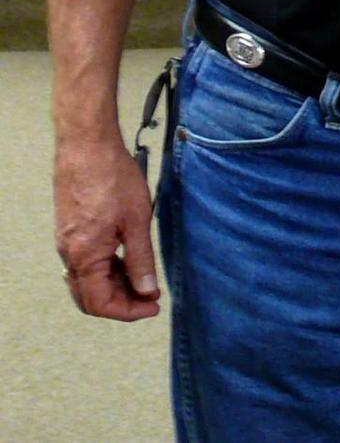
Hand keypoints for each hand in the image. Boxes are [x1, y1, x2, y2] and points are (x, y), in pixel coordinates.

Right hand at [54, 136, 160, 320]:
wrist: (87, 146)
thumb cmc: (113, 178)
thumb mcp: (137, 220)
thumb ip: (142, 259)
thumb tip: (147, 291)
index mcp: (85, 257)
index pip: (100, 304)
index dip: (128, 312)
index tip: (154, 307)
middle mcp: (69, 255)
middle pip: (90, 298)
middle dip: (121, 303)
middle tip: (151, 298)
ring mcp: (66, 243)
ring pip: (87, 281)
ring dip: (114, 286)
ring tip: (145, 279)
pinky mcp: (69, 231)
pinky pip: (84, 263)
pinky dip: (106, 270)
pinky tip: (128, 260)